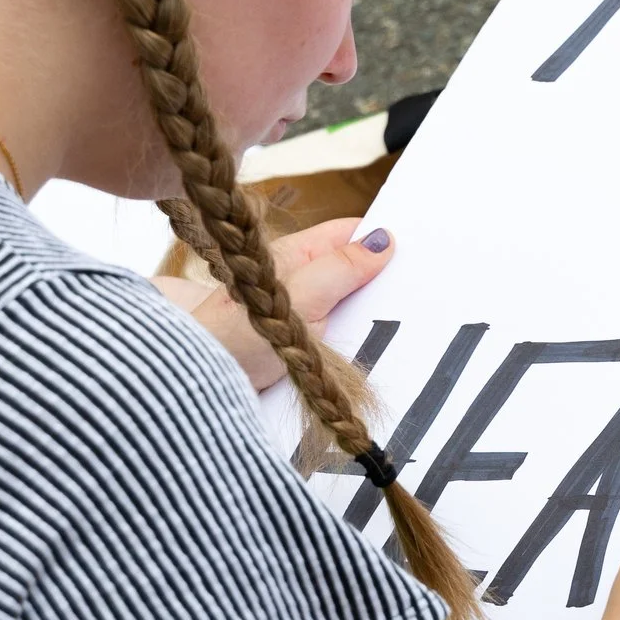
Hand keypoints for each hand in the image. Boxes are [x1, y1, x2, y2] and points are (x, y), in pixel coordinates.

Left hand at [154, 218, 393, 390]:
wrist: (202, 386)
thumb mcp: (299, 298)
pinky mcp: (303, 339)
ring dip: (371, 312)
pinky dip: (358, 335)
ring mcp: (302, 308)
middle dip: (381, 279)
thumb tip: (384, 239)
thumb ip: (342, 268)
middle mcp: (300, 277)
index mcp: (298, 255)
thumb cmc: (237, 338)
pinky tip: (375, 343)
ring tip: (404, 318)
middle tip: (418, 289)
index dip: (381, 238)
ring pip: (350, 300)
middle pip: (355, 267)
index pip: (350, 232)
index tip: (416, 250)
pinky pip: (341, 329)